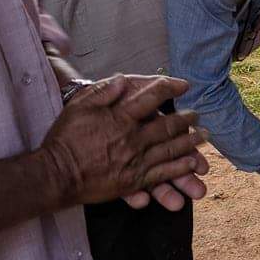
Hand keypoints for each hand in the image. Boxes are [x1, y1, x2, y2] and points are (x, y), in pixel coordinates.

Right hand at [40, 75, 209, 210]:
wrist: (56, 174)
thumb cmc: (65, 139)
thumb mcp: (79, 106)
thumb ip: (103, 92)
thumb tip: (125, 79)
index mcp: (120, 118)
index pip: (152, 99)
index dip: (170, 89)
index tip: (185, 85)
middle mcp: (132, 139)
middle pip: (167, 126)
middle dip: (186, 119)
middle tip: (198, 115)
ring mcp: (134, 161)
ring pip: (170, 150)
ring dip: (190, 142)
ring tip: (204, 137)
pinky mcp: (132, 181)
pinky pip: (162, 173)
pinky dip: (179, 167)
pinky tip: (192, 163)